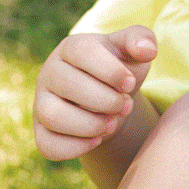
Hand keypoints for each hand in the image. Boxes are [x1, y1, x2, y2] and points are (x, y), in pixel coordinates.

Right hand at [33, 25, 157, 161]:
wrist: (107, 100)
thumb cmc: (119, 69)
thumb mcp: (131, 51)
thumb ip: (141, 40)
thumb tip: (148, 50)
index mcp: (71, 47)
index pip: (83, 52)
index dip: (110, 70)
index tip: (130, 84)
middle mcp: (50, 72)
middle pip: (68, 84)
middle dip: (104, 100)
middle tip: (125, 105)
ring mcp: (41, 103)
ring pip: (53, 116)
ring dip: (89, 124)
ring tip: (112, 123)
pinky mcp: (41, 132)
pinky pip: (47, 145)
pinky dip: (75, 147)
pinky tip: (97, 140)